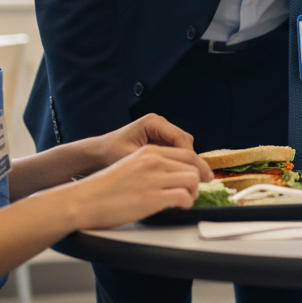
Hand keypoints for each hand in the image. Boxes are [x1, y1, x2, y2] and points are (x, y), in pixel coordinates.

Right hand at [64, 144, 210, 228]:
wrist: (82, 200)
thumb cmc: (103, 189)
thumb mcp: (129, 165)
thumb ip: (150, 166)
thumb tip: (171, 174)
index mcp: (148, 152)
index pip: (186, 153)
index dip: (197, 166)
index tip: (200, 176)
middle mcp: (154, 161)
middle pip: (193, 165)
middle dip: (198, 179)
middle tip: (195, 190)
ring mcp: (154, 178)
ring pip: (192, 179)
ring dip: (193, 192)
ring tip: (185, 199)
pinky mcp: (153, 197)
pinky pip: (184, 197)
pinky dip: (187, 203)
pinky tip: (179, 206)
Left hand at [94, 114, 210, 180]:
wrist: (98, 152)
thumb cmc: (110, 153)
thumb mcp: (131, 158)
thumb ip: (152, 163)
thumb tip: (174, 174)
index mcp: (152, 123)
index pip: (179, 138)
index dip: (189, 157)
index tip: (194, 174)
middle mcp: (159, 123)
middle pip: (185, 141)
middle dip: (193, 160)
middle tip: (203, 178)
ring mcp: (160, 130)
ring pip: (183, 146)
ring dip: (187, 162)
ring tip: (194, 180)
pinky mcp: (160, 139)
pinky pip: (176, 150)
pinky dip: (180, 162)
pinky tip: (182, 176)